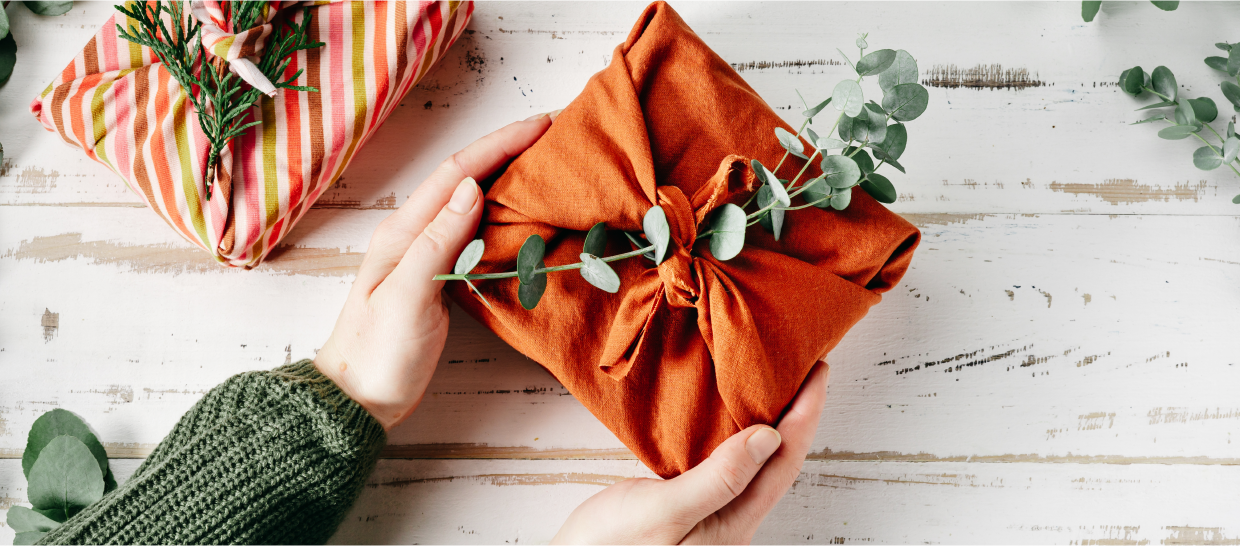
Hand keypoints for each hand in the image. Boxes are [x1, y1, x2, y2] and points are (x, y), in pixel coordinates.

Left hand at [315, 112, 556, 429]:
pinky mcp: (440, 278)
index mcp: (403, 231)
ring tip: (549, 166)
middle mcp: (415, 234)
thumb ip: (437, 241)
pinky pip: (477, 233)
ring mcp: (427, 255)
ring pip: (474, 202)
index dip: (500, 144)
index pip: (458, 173)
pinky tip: (526, 216)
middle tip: (556, 136)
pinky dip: (505, 215)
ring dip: (509, 178)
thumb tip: (472, 188)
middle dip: (509, 150)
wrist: (357, 398)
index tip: (542, 126)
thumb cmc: (376, 353)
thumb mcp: (407, 297)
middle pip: (467, 178)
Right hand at [552, 362, 828, 544]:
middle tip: (801, 366)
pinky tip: (721, 414)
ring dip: (766, 420)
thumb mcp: (664, 513)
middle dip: (795, 414)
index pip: (784, 462)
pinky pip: (722, 463)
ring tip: (769, 380)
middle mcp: (729, 520)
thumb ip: (718, 478)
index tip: (816, 371)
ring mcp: (708, 514)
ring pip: (751, 461)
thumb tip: (768, 436)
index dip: (806, 415)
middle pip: (777, 461)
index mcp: (733, 525)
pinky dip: (730, 432)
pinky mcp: (684, 505)